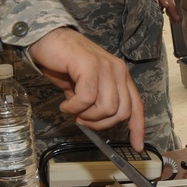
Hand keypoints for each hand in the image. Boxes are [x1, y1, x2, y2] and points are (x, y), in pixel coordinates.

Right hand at [28, 27, 144, 150]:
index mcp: (121, 76)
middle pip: (122, 112)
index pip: (137, 106)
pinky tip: (65, 103)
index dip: (138, 128)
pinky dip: (74, 107)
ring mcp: (106, 67)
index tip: (137, 146)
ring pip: (107, 107)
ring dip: (86, 116)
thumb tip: (96, 124)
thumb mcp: (84, 88)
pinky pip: (87, 98)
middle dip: (100, 123)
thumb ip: (95, 103)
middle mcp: (118, 70)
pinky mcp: (90, 65)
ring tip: (73, 109)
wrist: (47, 40)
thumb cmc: (64, 64)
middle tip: (82, 119)